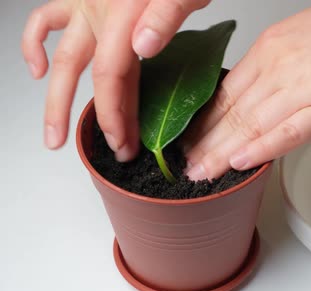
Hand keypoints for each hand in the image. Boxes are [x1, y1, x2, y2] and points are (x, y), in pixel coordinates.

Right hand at [22, 0, 209, 160]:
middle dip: (86, 116)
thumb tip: (141, 47)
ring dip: (54, 95)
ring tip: (53, 132)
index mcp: (122, 16)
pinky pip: (48, 20)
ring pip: (62, 55)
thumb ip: (166, 15)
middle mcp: (98, 13)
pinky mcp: (83, 0)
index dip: (114, 115)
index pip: (111, 77)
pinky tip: (37, 67)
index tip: (124, 144)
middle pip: (81, 73)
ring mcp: (86, 6)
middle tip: (91, 149)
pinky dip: (37, 42)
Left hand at [184, 0, 310, 179]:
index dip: (204, 121)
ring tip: (202, 173)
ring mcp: (306, 87)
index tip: (189, 141)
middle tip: (187, 166)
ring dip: (223, 152)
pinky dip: (262, 149)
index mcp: (270, 48)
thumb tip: (252, 97)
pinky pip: (288, 132)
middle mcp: (281, 66)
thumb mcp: (300, 38)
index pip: (226, 92)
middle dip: (205, 143)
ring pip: (253, 124)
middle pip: (233, 112)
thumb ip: (273, 68)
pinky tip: (241, 163)